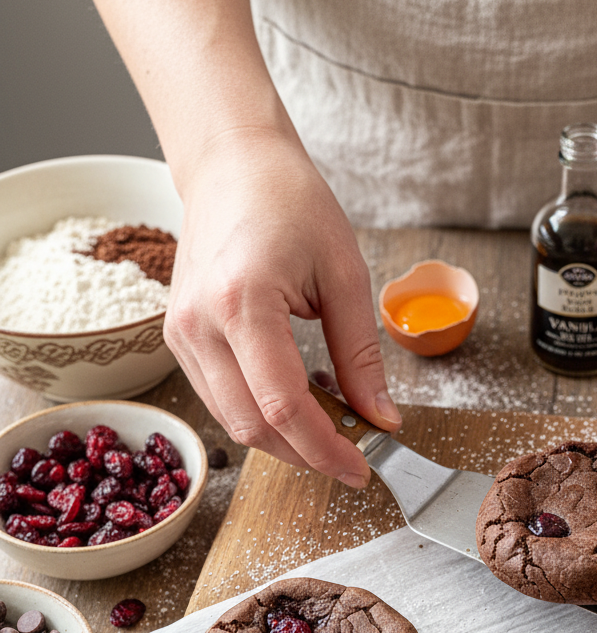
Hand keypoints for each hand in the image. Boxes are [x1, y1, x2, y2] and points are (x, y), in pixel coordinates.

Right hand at [165, 129, 400, 486]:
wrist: (233, 166)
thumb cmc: (290, 202)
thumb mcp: (345, 275)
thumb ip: (361, 356)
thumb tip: (381, 417)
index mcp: (241, 301)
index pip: (282, 406)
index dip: (325, 449)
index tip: (361, 466)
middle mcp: (199, 324)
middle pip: (252, 426)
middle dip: (307, 453)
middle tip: (354, 453)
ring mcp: (181, 335)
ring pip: (232, 422)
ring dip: (284, 439)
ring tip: (331, 425)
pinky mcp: (179, 340)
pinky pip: (220, 399)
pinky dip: (261, 415)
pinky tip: (298, 402)